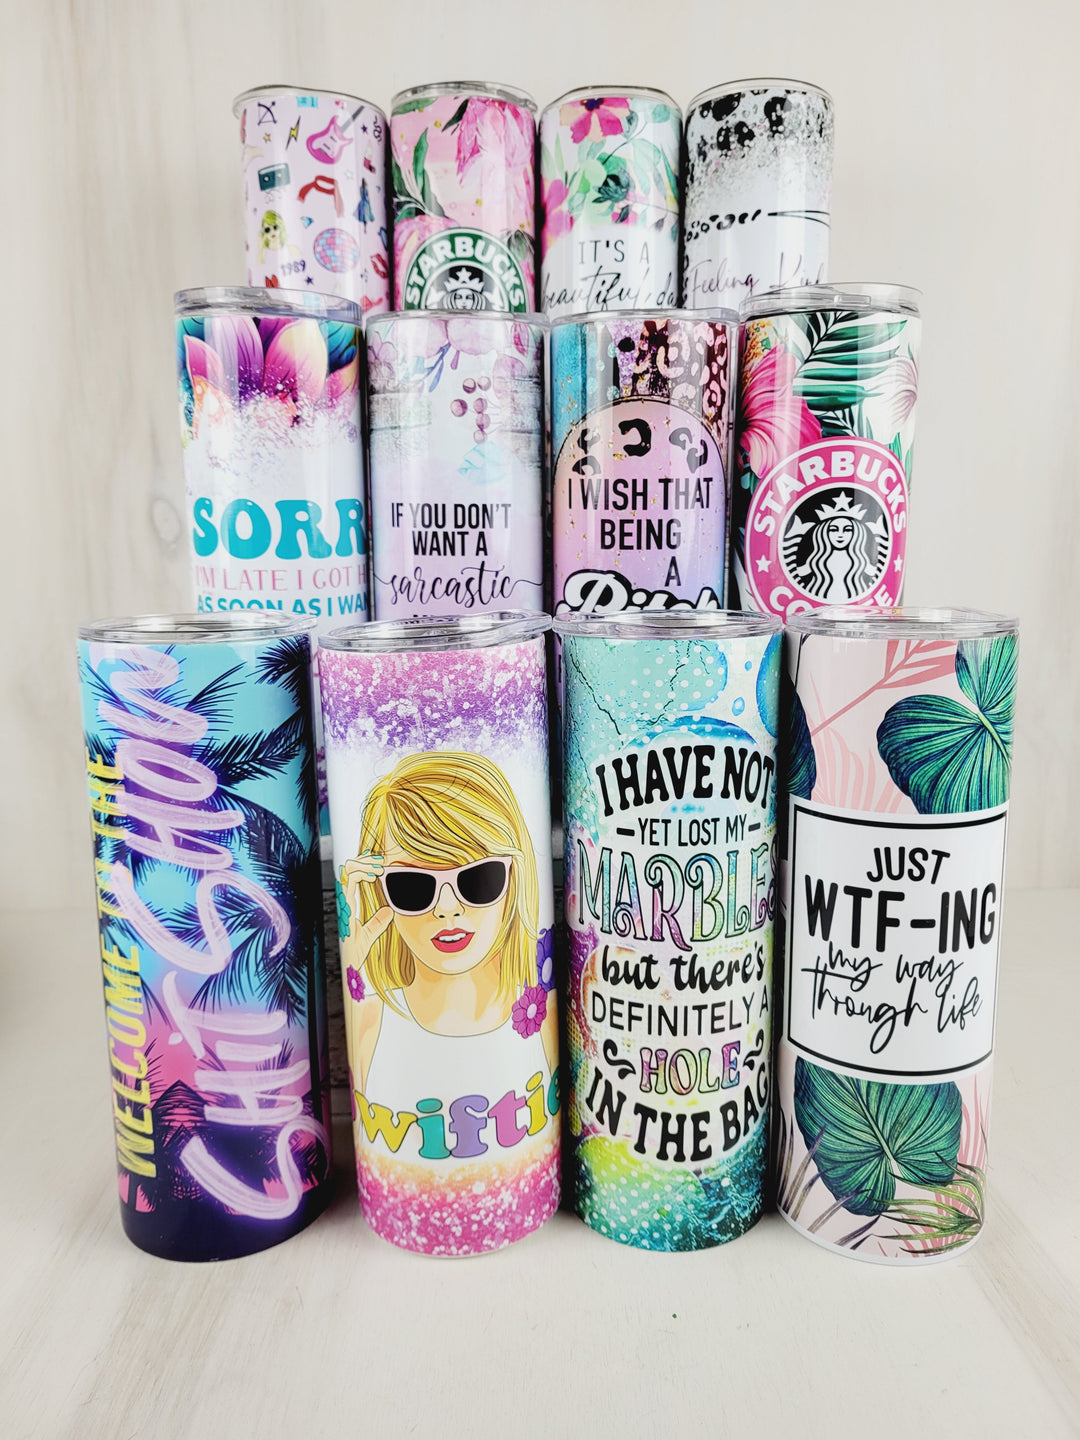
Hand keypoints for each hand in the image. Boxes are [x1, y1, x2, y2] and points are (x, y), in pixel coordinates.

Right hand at [340, 855, 393, 969]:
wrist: (352, 966)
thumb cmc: (356, 953)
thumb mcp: (370, 934)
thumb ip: (378, 922)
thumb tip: (389, 911)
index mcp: (349, 906)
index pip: (352, 878)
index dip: (362, 866)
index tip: (378, 862)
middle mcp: (345, 903)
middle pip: (348, 870)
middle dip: (363, 860)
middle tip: (379, 859)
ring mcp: (344, 904)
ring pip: (348, 872)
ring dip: (363, 864)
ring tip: (378, 865)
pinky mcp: (346, 908)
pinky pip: (349, 884)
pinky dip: (360, 875)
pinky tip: (372, 876)